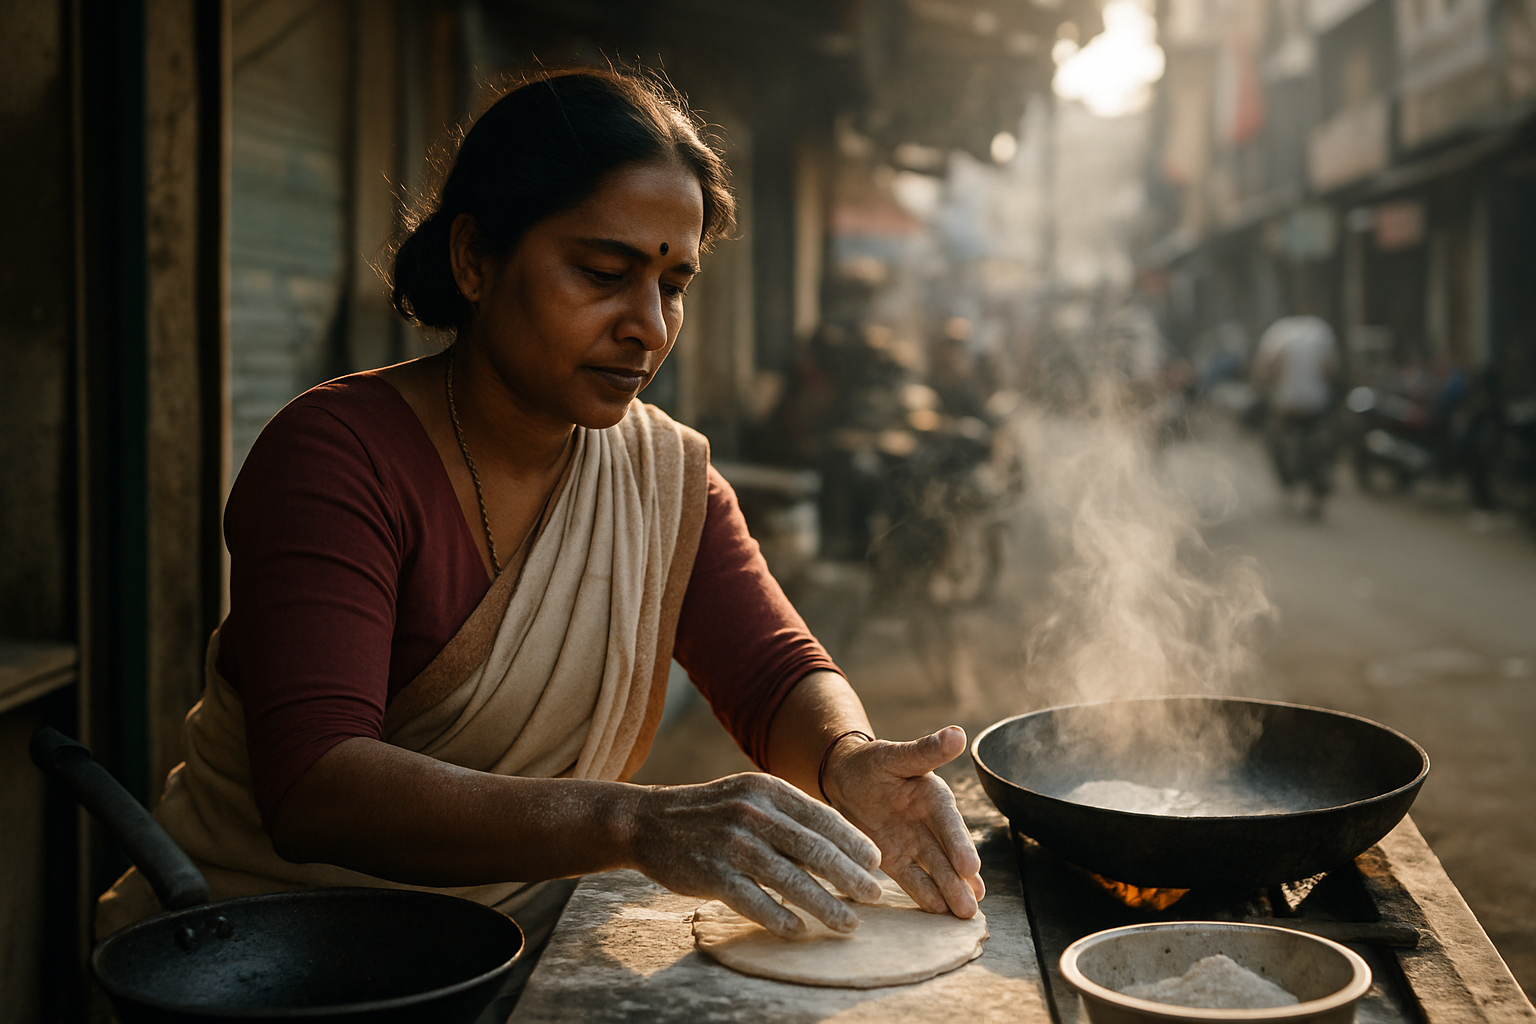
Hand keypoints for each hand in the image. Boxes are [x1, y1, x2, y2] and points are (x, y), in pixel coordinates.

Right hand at [627, 773, 882, 938]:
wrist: (648, 821)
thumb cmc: (712, 812)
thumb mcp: (751, 795)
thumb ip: (790, 814)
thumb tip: (842, 843)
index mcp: (768, 788)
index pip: (823, 817)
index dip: (854, 843)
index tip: (876, 864)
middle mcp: (753, 812)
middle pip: (814, 850)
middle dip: (850, 877)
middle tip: (873, 897)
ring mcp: (731, 843)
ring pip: (790, 879)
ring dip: (825, 905)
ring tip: (848, 923)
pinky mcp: (711, 873)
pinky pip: (753, 900)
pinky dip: (779, 917)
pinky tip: (798, 930)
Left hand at [821, 725, 983, 917]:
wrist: (846, 778)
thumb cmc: (873, 762)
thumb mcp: (896, 755)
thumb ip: (925, 750)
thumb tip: (957, 733)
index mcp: (934, 796)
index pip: (949, 822)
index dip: (959, 844)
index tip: (970, 867)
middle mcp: (930, 824)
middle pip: (947, 854)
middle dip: (959, 880)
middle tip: (972, 907)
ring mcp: (914, 844)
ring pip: (934, 870)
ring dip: (948, 892)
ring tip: (963, 915)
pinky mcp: (896, 859)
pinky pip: (912, 877)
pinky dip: (924, 893)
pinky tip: (937, 911)